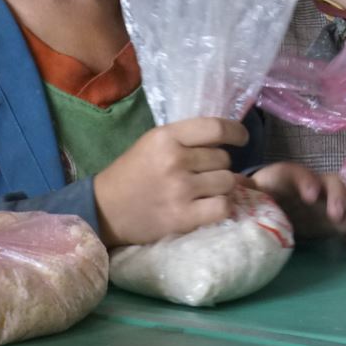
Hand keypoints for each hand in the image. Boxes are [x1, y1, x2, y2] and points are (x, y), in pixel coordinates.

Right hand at [94, 117, 246, 246]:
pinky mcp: (183, 217)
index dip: (236, 131)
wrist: (104, 211)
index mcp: (166, 137)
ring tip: (205, 191)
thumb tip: (230, 140)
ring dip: (222, 188)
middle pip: (223, 158)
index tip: (241, 138)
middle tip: (203, 174)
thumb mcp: (153, 143)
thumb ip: (186, 139)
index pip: (216, 127)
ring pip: (227, 182)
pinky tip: (210, 206)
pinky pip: (222, 207)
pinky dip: (222, 207)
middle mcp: (175, 160)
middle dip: (219, 166)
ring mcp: (180, 190)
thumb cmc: (132, 174)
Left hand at [249, 161, 345, 241]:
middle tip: (335, 216)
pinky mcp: (332, 217)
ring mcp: (326, 200)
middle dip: (338, 196)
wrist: (270, 204)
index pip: (299, 174)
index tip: (310, 196)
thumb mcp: (250, 192)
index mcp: (288, 177)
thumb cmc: (259, 196)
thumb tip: (232, 183)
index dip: (307, 182)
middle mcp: (313, 184)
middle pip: (332, 182)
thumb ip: (243, 189)